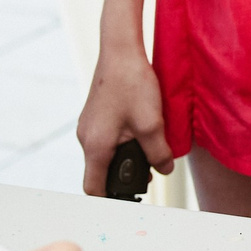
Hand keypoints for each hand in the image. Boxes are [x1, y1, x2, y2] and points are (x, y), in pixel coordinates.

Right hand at [75, 42, 172, 196]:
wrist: (120, 50)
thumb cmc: (132, 83)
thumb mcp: (152, 123)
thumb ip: (158, 153)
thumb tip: (164, 169)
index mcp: (95, 145)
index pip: (94, 187)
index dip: (110, 199)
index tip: (128, 201)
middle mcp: (86, 137)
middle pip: (100, 171)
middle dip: (123, 177)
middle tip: (148, 175)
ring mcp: (88, 125)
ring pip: (104, 153)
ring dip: (125, 157)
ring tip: (150, 152)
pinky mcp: (95, 114)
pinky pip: (105, 138)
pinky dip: (122, 142)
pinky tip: (141, 132)